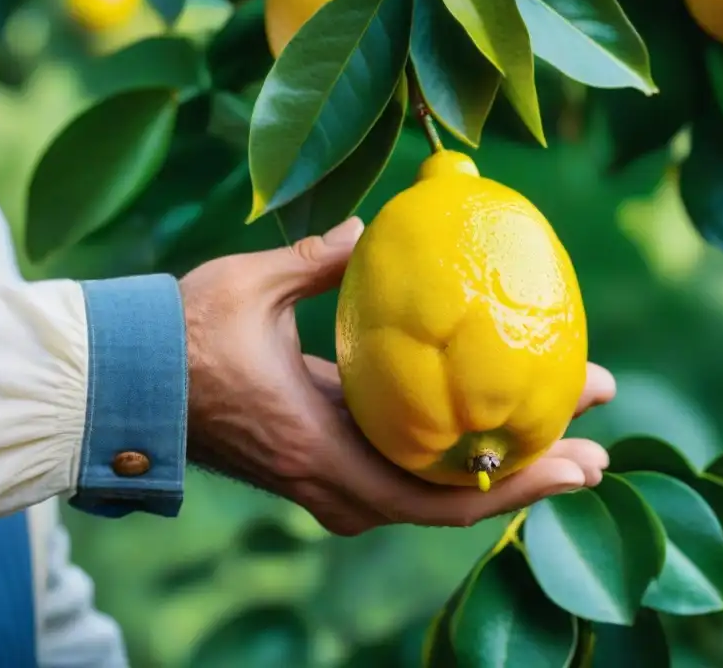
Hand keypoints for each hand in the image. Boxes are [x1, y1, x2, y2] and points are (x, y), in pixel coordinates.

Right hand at [179, 217, 616, 535]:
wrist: (123, 385)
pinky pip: (399, 469)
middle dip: (528, 471)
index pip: (440, 493)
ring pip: (427, 490)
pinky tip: (478, 413)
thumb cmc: (179, 339)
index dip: (519, 481)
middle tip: (599, 442)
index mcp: (323, 451)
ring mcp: (325, 478)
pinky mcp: (317, 459)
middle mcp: (332, 481)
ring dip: (493, 462)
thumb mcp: (250, 288)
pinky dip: (448, 452)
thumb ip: (319, 259)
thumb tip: (373, 225)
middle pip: (450, 498)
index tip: (584, 460)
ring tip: (558, 426)